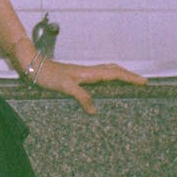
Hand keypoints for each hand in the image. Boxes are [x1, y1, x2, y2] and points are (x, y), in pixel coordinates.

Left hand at [30, 59, 146, 115]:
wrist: (32, 65)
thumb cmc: (47, 75)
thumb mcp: (65, 87)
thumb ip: (81, 96)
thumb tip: (94, 110)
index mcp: (88, 73)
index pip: (114, 73)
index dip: (129, 78)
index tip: (143, 82)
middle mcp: (87, 71)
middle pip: (113, 70)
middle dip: (128, 75)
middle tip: (141, 81)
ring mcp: (82, 73)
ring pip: (106, 71)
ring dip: (119, 74)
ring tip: (129, 81)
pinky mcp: (75, 77)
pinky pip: (97, 76)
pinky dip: (107, 78)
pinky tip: (104, 86)